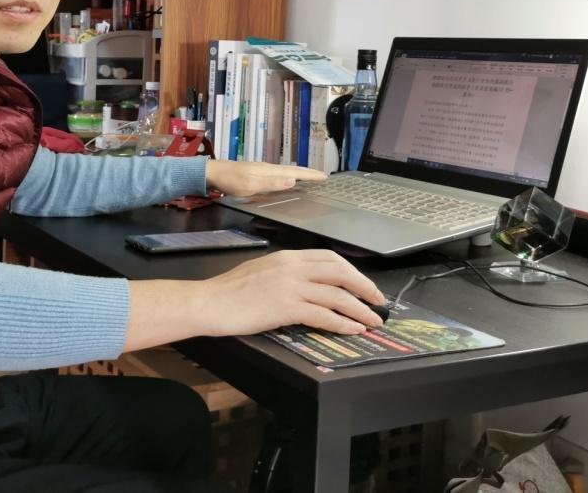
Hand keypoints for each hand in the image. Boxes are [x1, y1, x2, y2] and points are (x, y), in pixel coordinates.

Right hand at [194, 249, 386, 335]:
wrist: (209, 302)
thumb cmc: (229, 292)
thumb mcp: (261, 270)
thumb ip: (285, 273)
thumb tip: (305, 283)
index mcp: (287, 257)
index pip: (329, 258)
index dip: (351, 271)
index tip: (363, 284)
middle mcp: (292, 267)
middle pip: (340, 272)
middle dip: (364, 286)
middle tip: (378, 300)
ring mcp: (290, 286)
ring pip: (337, 294)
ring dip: (360, 309)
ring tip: (372, 320)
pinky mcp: (286, 306)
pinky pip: (323, 314)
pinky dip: (342, 323)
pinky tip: (352, 329)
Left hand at [206, 159, 326, 197]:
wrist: (213, 173)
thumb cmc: (231, 180)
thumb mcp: (252, 185)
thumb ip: (272, 183)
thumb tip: (293, 181)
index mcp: (270, 171)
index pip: (295, 172)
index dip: (310, 175)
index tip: (324, 176)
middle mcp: (268, 168)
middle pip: (293, 170)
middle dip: (308, 173)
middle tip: (321, 176)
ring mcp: (262, 169)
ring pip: (286, 172)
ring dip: (299, 175)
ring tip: (309, 178)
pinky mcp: (257, 173)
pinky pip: (278, 174)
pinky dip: (288, 176)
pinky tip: (286, 180)